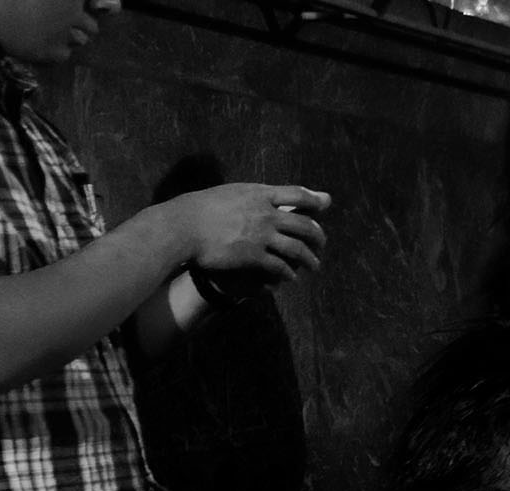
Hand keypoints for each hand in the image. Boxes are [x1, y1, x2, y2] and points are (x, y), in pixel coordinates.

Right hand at [165, 183, 330, 281]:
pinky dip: (289, 273)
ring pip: (297, 249)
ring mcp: (261, 235)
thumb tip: (263, 195)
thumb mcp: (230, 194)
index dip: (315, 200)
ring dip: (310, 260)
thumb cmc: (200, 209)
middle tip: (322, 244)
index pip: (297, 194)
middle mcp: (265, 214)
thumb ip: (252, 196)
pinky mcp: (254, 256)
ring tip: (314, 266)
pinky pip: (280, 266)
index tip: (326, 204)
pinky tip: (291, 277)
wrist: (182, 226)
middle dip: (318, 236)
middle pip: (305, 224)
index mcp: (260, 195)